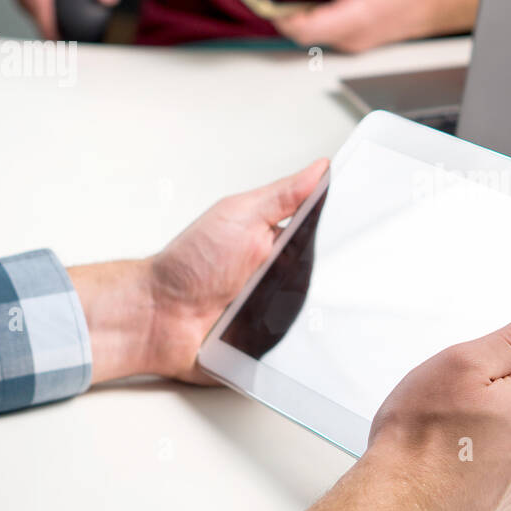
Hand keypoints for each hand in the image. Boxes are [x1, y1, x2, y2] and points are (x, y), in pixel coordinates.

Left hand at [144, 159, 328, 382]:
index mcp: (277, 239)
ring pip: (319, 310)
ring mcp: (278, 308)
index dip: (340, 227)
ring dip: (310, 307)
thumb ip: (282, 195)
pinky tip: (282, 328)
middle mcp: (281, 273)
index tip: (352, 221)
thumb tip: (319, 168)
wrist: (158, 317)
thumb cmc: (189, 263)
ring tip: (279, 297)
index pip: (323, 230)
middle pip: (327, 273)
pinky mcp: (273, 342)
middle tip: (295, 265)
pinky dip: (297, 338)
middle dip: (327, 271)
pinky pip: (299, 343)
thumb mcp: (240, 216)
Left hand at [275, 0, 484, 53]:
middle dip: (279, 8)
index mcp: (361, 16)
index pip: (307, 28)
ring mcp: (352, 37)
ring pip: (310, 30)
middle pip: (302, 31)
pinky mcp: (351, 33)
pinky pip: (320, 27)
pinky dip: (306, 9)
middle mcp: (353, 34)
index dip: (279, 13)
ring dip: (292, 8)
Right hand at [308, 309, 510, 510]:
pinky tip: (442, 463)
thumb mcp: (464, 364)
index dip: (499, 358)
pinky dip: (472, 462)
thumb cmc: (422, 439)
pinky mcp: (499, 502)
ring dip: (481, 429)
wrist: (397, 508)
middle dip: (490, 394)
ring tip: (441, 436)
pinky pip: (492, 467)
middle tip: (448, 402)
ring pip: (506, 434)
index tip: (471, 372)